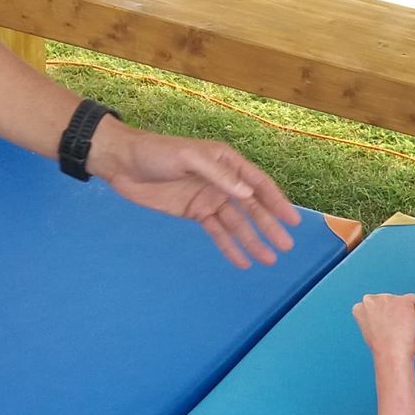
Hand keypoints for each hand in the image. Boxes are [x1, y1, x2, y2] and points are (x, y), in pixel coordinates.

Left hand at [93, 122, 299, 268]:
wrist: (122, 163)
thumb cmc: (155, 152)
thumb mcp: (188, 158)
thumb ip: (218, 175)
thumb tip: (247, 192)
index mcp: (226, 161)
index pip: (258, 184)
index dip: (277, 202)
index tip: (292, 220)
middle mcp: (222, 181)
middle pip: (251, 207)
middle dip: (269, 227)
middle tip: (285, 247)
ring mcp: (208, 198)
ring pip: (236, 223)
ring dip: (252, 241)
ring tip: (268, 260)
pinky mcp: (194, 212)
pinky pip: (216, 232)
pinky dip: (229, 247)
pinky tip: (242, 262)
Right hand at [353, 293, 414, 358]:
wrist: (391, 354)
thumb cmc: (383, 349)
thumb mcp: (370, 331)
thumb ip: (375, 319)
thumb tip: (387, 317)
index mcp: (359, 308)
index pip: (373, 305)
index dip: (382, 317)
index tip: (384, 328)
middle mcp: (370, 300)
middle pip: (387, 301)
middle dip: (392, 312)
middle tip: (394, 330)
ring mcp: (386, 298)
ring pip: (400, 301)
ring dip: (402, 313)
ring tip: (400, 329)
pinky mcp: (403, 300)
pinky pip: (413, 300)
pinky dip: (414, 311)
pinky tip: (409, 324)